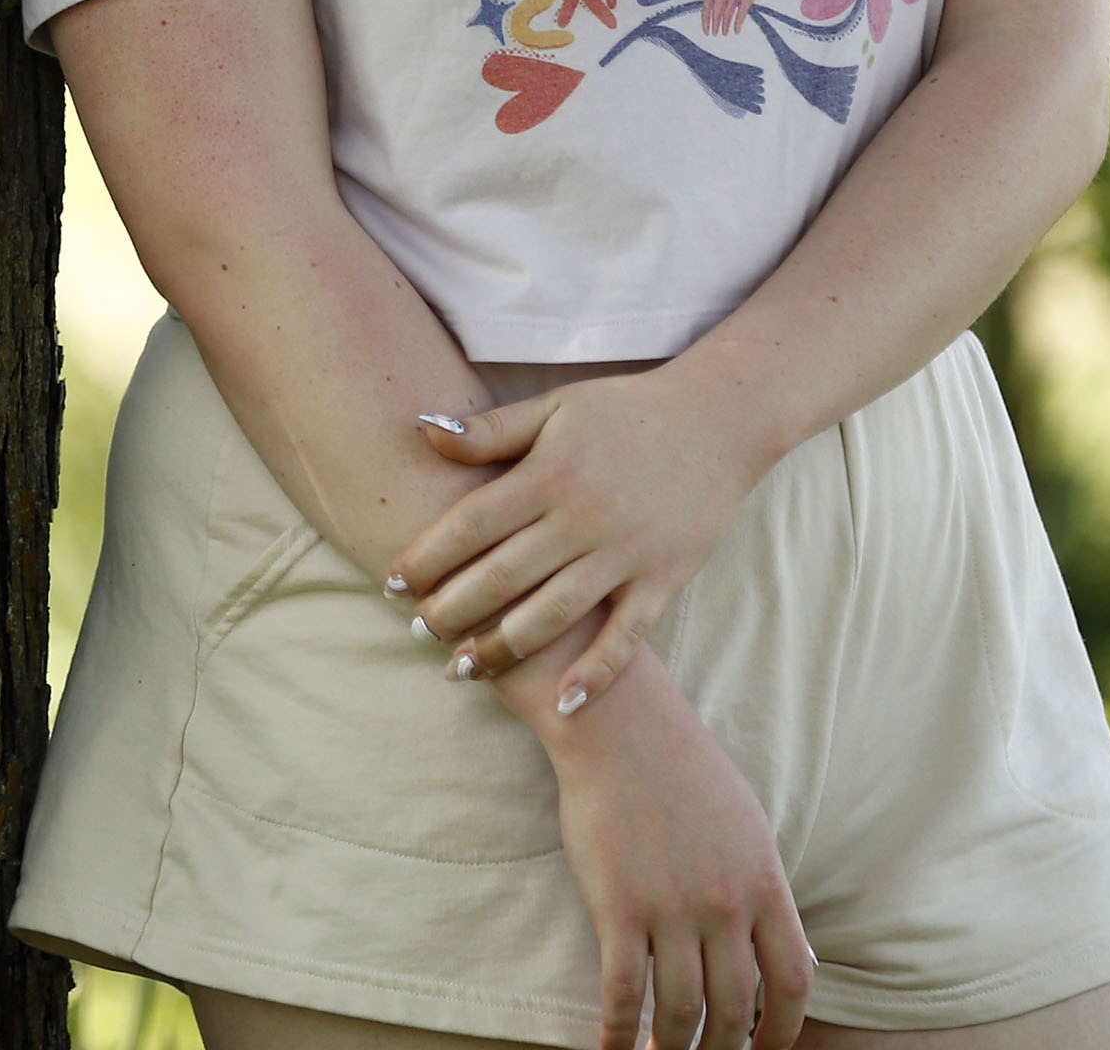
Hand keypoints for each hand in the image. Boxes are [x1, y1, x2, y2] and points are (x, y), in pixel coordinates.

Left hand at [392, 362, 768, 714]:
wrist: (718, 417)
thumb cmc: (625, 410)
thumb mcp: (555, 408)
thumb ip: (489, 430)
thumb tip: (420, 431)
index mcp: (550, 474)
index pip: (470, 525)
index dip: (424, 558)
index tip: (391, 583)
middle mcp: (582, 518)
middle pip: (501, 578)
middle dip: (450, 612)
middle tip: (416, 632)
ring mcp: (625, 554)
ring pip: (552, 617)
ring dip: (501, 649)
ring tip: (461, 668)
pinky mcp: (662, 579)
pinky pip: (625, 638)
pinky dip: (594, 674)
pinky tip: (560, 702)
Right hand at [544, 660, 811, 1049]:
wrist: (621, 727)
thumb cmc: (681, 770)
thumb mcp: (745, 825)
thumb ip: (759, 887)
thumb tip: (772, 945)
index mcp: (764, 883)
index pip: (792, 981)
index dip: (782, 1031)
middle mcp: (726, 903)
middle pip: (735, 1008)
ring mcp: (672, 908)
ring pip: (681, 1012)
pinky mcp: (618, 908)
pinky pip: (623, 993)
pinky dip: (618, 1034)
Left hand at [700, 0, 771, 34]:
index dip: (705, 13)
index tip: (705, 26)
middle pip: (717, 3)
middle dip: (713, 21)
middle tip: (711, 34)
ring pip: (729, 6)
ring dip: (725, 23)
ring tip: (723, 34)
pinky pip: (744, 6)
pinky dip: (739, 20)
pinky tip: (736, 30)